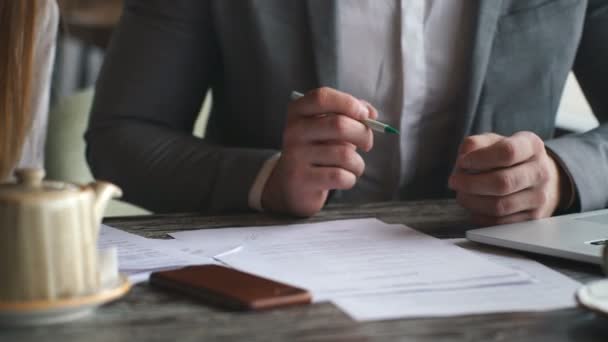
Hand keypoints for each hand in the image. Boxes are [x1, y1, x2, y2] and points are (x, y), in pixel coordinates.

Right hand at [262, 87, 376, 216]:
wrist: (294, 185)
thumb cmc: (318, 150)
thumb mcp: (329, 127)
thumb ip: (349, 114)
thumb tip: (371, 114)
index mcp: (298, 111)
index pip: (322, 97)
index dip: (348, 103)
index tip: (365, 114)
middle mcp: (293, 131)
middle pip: (339, 125)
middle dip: (363, 134)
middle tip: (367, 144)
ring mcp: (295, 156)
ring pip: (344, 154)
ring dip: (358, 163)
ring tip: (353, 166)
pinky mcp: (301, 179)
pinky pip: (340, 176)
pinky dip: (350, 178)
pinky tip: (344, 179)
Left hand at [448, 131, 570, 225]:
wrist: (535, 176)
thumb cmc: (507, 157)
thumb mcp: (492, 142)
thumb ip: (475, 144)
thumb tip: (464, 158)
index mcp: (531, 146)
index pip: (507, 152)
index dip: (479, 158)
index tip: (462, 162)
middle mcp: (540, 171)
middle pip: (502, 182)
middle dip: (470, 183)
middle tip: (454, 181)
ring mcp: (539, 197)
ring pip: (500, 206)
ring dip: (472, 201)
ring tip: (461, 194)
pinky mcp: (532, 217)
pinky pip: (500, 222)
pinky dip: (480, 215)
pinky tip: (473, 206)